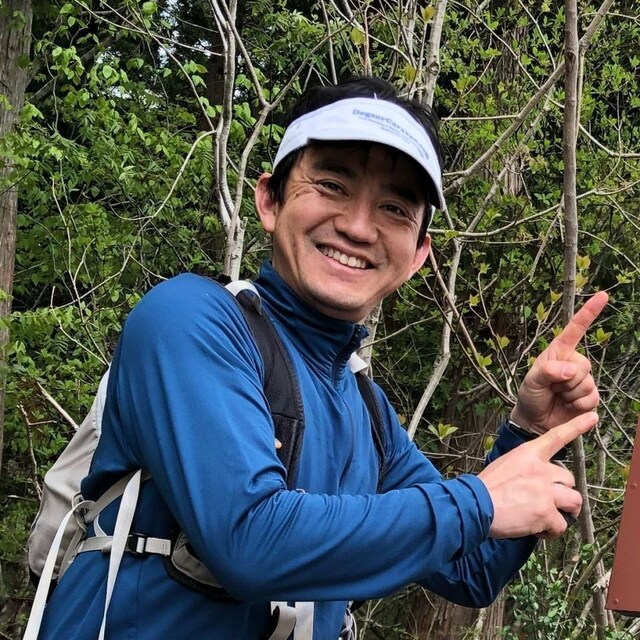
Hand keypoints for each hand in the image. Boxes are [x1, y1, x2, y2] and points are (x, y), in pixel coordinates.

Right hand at [479, 412, 597, 538]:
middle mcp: (540, 469)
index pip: (556, 437)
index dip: (576, 426)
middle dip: (561, 492)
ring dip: (564, 511)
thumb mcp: (504, 465)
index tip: (592, 418)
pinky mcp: (545, 512)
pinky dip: (552, 530)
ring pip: (574, 501)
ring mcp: (545, 491)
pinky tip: (538, 529)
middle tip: (546, 502)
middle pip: (569, 479)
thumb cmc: (485, 488)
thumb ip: (525, 469)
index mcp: (528, 454)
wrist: (474, 504)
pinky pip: (562, 524)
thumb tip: (536, 483)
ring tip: (549, 517)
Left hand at [511, 291, 607, 433]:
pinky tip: (567, 406)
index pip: (575, 329)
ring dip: (569, 395)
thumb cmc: (530, 395)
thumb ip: (547, 372)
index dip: (589, 312)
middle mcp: (574, 363)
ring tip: (557, 396)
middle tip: (552, 387)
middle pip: (583, 366)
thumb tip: (570, 370)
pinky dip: (578, 405)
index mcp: (559, 352)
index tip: (602, 296)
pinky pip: (592, 399)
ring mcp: (583, 380)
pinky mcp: (590, 398)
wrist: (534, 420)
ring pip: (588, 384)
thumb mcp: (531, 381)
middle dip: (566, 380)